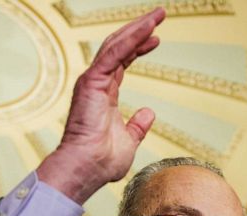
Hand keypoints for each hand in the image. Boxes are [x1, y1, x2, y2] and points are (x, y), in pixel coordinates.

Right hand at [37, 8, 165, 203]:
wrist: (86, 169)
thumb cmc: (101, 161)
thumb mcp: (128, 141)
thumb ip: (137, 126)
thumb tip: (149, 113)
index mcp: (104, 95)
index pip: (122, 63)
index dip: (139, 48)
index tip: (156, 39)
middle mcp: (96, 83)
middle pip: (119, 47)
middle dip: (139, 29)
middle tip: (159, 14)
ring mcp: (93, 81)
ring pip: (117, 45)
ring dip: (138, 28)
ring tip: (159, 15)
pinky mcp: (93, 81)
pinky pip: (114, 53)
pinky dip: (132, 39)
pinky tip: (148, 29)